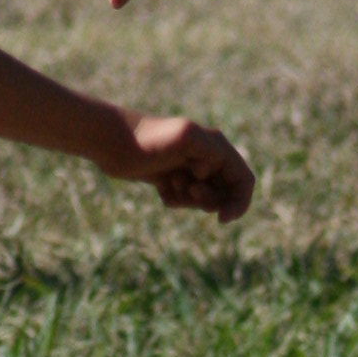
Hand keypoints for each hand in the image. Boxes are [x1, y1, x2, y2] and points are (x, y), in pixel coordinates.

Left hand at [113, 111, 254, 222]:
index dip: (239, 203)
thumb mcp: (185, 138)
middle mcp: (206, 156)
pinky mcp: (171, 177)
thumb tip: (211, 173)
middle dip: (208, 200)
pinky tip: (160, 187)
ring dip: (188, 200)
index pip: (244, 181)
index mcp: (216, 147)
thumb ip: (210, 151)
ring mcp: (188, 168)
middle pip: (225, 193)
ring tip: (170, 184)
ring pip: (203, 199)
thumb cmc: (148, 140)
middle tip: (188, 192)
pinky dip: (174, 199)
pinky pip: (183, 200)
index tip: (222, 219)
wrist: (113, 142)